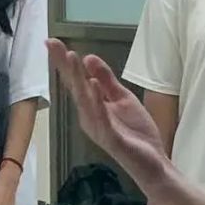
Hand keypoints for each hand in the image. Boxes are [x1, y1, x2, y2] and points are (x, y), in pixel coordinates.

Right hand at [46, 41, 171, 187]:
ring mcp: (98, 128)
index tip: (52, 42)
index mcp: (91, 107)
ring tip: (71, 57)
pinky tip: (91, 85)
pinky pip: (101, 117)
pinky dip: (96, 101)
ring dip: (78, 78)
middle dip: (64, 65)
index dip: (64, 62)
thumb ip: (106, 81)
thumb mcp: (122, 99)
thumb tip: (88, 58)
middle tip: (53, 44)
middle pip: (75, 87)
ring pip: (85, 100)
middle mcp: (89, 116)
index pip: (76, 80)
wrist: (153, 163)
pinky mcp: (111, 138)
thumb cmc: (136, 133)